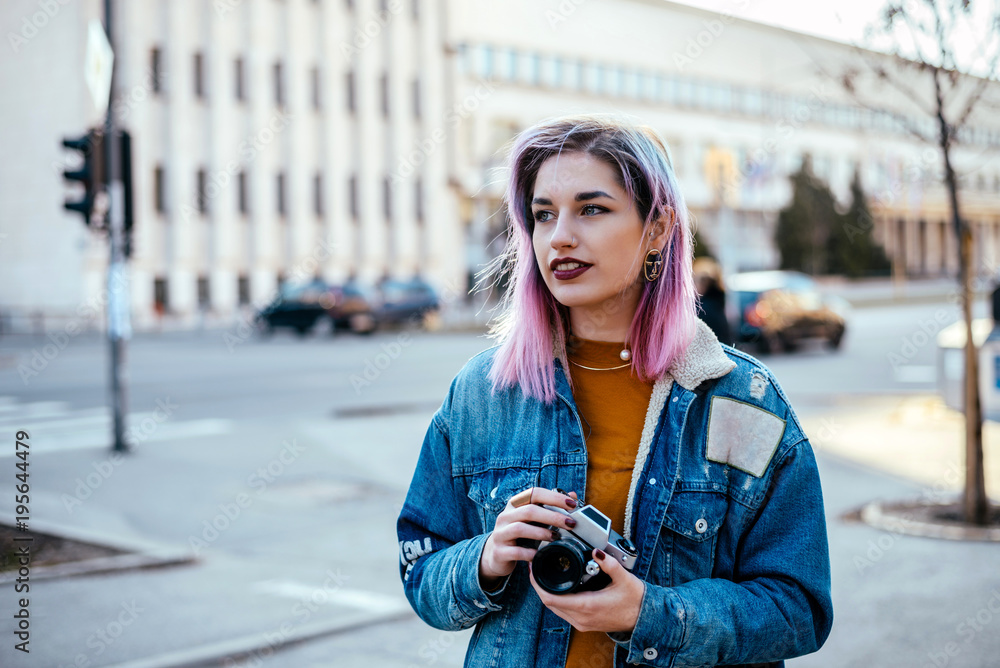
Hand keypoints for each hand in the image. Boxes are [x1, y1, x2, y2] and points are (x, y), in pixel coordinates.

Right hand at [479, 488, 578, 589]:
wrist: (496, 554)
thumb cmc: (519, 534)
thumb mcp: (533, 519)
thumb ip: (551, 507)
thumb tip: (573, 495)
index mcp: (515, 504)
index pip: (534, 493)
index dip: (554, 497)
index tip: (572, 504)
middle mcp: (505, 516)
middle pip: (529, 511)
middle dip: (553, 517)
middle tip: (570, 524)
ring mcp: (501, 534)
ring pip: (520, 529)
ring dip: (541, 533)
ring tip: (556, 537)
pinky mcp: (500, 552)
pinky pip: (516, 551)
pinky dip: (530, 553)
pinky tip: (539, 554)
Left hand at [529, 547, 644, 632]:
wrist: (644, 618)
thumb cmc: (635, 599)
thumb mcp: (624, 578)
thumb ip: (609, 564)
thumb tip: (597, 550)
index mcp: (587, 606)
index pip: (551, 598)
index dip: (537, 584)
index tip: (533, 568)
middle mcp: (581, 618)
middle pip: (548, 604)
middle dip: (539, 586)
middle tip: (535, 567)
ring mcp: (582, 623)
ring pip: (554, 609)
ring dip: (546, 593)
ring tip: (543, 574)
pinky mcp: (584, 624)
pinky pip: (563, 612)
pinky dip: (556, 600)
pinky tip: (557, 587)